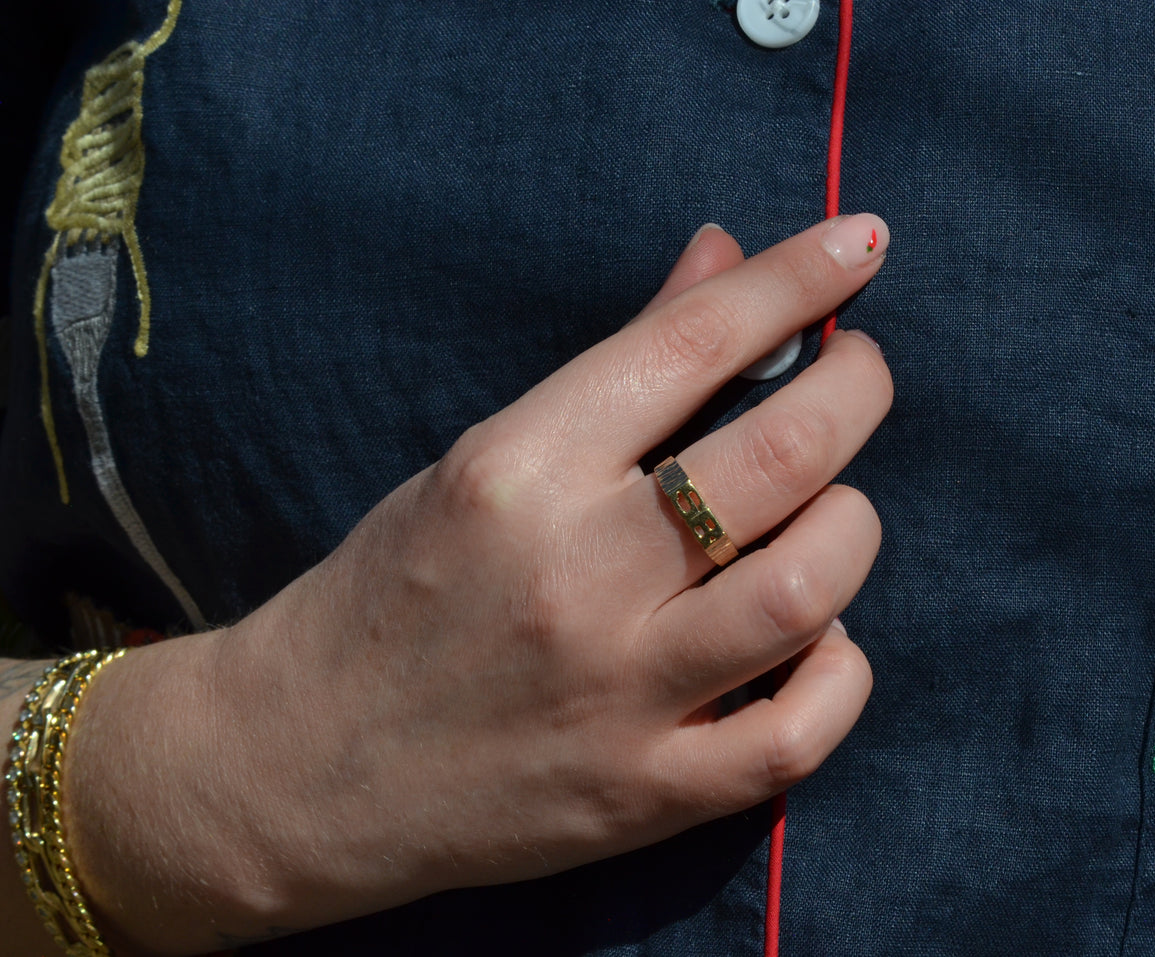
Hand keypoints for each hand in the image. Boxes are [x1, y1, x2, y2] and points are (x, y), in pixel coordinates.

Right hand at [64, 215, 893, 950]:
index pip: (691, 343)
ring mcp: (614, 693)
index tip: (858, 242)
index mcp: (518, 469)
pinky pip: (795, 735)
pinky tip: (819, 642)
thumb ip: (618, 363)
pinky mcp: (640, 794)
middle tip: (860, 371)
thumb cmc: (388, 596)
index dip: (795, 277)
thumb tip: (724, 257)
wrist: (295, 769)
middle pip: (780, 454)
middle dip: (857, 388)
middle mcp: (574, 574)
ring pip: (808, 587)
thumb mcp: (481, 460)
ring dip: (851, 530)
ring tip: (835, 513)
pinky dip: (839, 674)